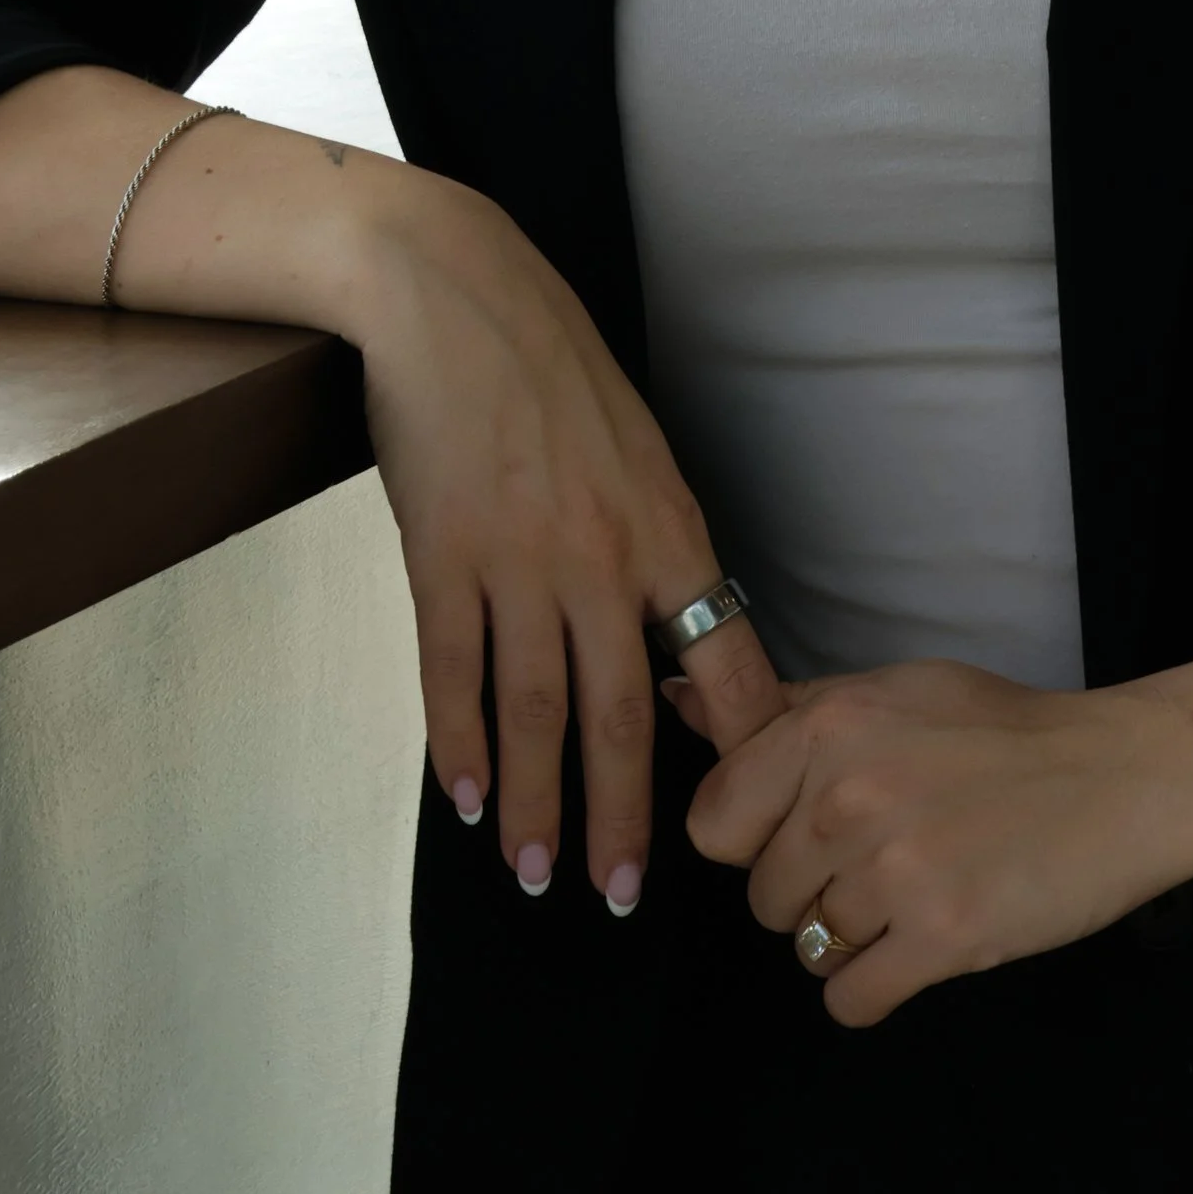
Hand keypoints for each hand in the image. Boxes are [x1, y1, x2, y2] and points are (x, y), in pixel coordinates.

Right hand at [349, 172, 786, 903]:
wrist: (454, 296)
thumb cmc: (551, 369)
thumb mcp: (637, 449)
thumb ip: (655, 544)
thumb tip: (673, 635)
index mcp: (666, 528)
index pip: (723, 661)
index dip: (739, 748)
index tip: (750, 817)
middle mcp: (601, 556)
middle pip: (623, 714)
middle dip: (625, 817)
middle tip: (619, 897)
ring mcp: (517, 560)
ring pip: (534, 713)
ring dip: (537, 804)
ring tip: (537, 872)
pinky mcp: (442, 556)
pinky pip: (452, 672)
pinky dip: (457, 746)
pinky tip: (465, 799)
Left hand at [668, 655, 1192, 1025]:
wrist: (1124, 777)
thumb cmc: (1004, 732)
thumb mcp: (893, 692)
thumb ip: (787, 707)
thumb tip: (678, 698)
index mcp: (829, 727)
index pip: (712, 821)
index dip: (753, 836)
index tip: (805, 829)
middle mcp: (849, 796)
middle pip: (760, 895)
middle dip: (809, 890)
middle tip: (886, 859)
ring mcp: (895, 871)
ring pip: (805, 947)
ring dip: (854, 935)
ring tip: (918, 890)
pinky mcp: (942, 939)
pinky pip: (849, 999)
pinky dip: (877, 987)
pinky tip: (922, 946)